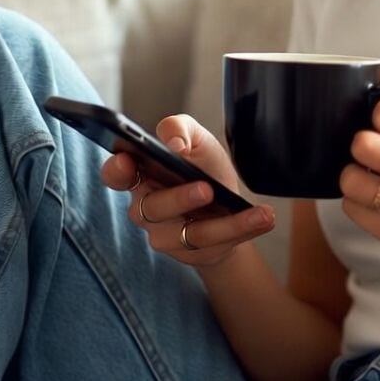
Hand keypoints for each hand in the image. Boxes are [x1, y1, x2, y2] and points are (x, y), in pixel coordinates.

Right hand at [99, 114, 274, 266]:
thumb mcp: (197, 139)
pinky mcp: (191, 253)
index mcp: (142, 174)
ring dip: (225, 224)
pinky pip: (216, 244)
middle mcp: (147, 208)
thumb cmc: (202, 166)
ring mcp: (166, 235)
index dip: (115, 170)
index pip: (115, 174)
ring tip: (257, 213)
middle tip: (206, 188)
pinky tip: (264, 217)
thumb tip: (173, 142)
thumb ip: (180, 128)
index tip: (126, 161)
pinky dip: (244, 229)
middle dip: (179, 199)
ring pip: (188, 234)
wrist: (226, 202)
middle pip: (153, 208)